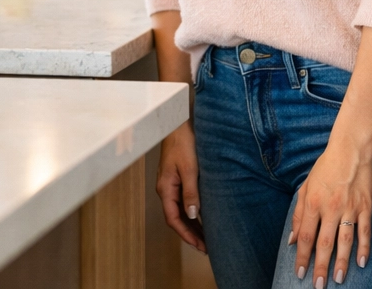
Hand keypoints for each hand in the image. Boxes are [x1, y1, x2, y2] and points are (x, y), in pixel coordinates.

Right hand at [155, 121, 204, 250]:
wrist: (177, 123)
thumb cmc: (182, 142)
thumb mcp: (189, 169)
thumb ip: (190, 193)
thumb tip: (193, 215)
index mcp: (165, 188)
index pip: (173, 219)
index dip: (186, 234)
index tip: (200, 246)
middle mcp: (166, 189)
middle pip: (177, 218)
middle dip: (190, 234)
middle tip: (206, 247)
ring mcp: (171, 184)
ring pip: (180, 211)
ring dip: (192, 225)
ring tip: (206, 238)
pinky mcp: (177, 178)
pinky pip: (183, 201)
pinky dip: (193, 213)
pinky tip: (203, 217)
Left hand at [290, 140, 371, 286]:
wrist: (350, 151)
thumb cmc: (324, 169)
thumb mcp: (305, 188)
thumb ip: (298, 215)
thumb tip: (293, 240)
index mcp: (313, 203)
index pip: (306, 236)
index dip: (302, 257)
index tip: (300, 274)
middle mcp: (330, 208)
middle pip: (324, 243)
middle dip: (320, 267)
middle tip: (318, 286)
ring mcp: (349, 209)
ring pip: (344, 241)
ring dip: (341, 262)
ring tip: (338, 280)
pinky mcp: (365, 207)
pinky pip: (365, 231)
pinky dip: (364, 247)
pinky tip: (362, 263)